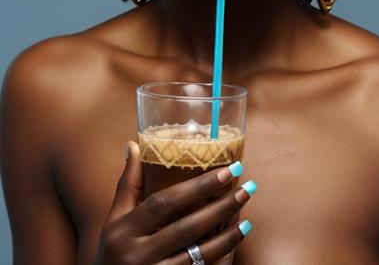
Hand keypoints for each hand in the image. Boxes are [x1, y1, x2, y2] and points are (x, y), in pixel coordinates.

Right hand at [93, 141, 254, 263]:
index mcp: (123, 231)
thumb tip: (134, 144)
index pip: (163, 203)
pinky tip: (233, 244)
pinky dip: (218, 257)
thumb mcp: (114, 220)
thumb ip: (128, 184)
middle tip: (247, 187)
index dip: (196, 187)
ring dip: (226, 236)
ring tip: (247, 218)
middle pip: (185, 228)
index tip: (226, 171)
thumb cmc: (112, 252)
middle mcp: (137, 255)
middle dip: (219, 207)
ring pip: (197, 255)